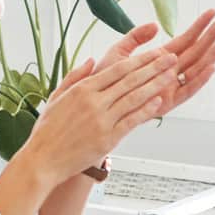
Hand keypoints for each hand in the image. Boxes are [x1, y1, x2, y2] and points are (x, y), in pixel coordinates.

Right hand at [17, 48, 181, 181]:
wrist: (42, 161)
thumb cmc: (47, 131)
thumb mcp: (56, 97)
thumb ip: (74, 76)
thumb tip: (91, 60)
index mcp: (82, 89)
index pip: (117, 70)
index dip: (140, 60)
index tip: (155, 52)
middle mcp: (93, 102)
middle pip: (130, 80)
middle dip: (154, 67)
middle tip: (172, 58)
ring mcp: (101, 121)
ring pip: (134, 98)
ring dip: (155, 85)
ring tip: (171, 76)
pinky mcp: (107, 139)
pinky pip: (131, 121)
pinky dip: (146, 110)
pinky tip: (159, 101)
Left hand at [99, 11, 214, 115]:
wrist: (95, 103)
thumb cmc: (105, 80)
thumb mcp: (118, 52)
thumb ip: (136, 37)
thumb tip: (156, 25)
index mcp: (159, 59)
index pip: (185, 40)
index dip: (199, 26)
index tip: (212, 12)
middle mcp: (168, 72)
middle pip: (196, 51)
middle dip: (211, 35)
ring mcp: (169, 87)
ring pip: (197, 68)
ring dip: (212, 53)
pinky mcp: (167, 103)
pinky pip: (187, 90)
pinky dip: (200, 80)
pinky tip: (211, 67)